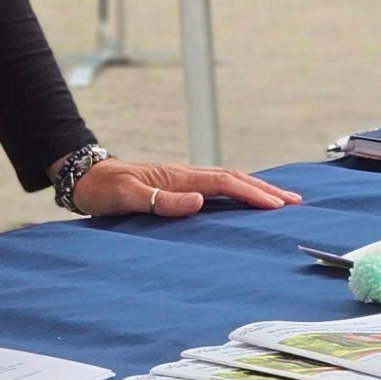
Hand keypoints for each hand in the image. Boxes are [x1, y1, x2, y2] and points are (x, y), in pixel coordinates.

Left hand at [66, 156, 301, 219]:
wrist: (86, 178)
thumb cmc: (102, 189)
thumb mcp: (126, 197)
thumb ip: (160, 200)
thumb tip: (198, 200)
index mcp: (178, 176)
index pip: (224, 182)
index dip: (251, 193)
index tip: (276, 205)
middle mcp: (185, 174)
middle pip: (234, 178)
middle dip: (265, 189)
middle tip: (295, 201)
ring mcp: (183, 178)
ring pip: (228, 180)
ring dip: (255, 188)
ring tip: (281, 199)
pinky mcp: (179, 185)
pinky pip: (216, 186)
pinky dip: (238, 190)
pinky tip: (246, 198)